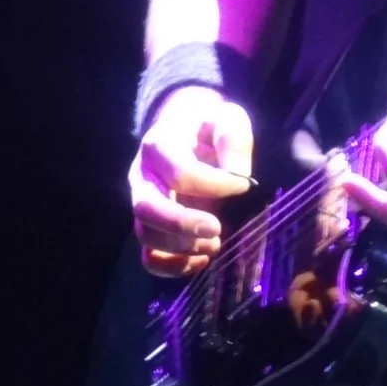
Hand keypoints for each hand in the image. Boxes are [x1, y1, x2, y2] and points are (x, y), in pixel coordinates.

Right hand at [128, 86, 254, 275]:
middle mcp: (142, 177)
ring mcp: (142, 203)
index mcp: (159, 146)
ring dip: (182, 247)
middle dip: (183, 224)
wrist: (188, 130)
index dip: (215, 185)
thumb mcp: (227, 118)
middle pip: (147, 209)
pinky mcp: (151, 226)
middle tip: (217, 229)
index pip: (181, 173)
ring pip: (146, 235)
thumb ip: (233, 139)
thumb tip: (237, 174)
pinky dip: (173, 267)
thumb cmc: (208, 126)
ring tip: (215, 243)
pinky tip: (202, 259)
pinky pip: (149, 256)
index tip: (243, 185)